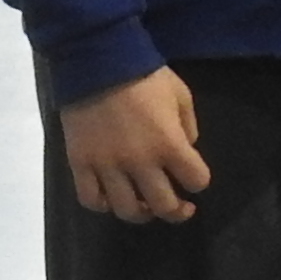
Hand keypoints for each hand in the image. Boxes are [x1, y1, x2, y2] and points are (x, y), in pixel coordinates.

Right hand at [60, 66, 210, 222]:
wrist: (100, 65)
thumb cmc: (146, 78)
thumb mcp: (182, 95)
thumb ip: (189, 126)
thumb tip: (186, 149)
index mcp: (169, 144)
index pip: (196, 180)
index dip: (200, 181)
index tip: (196, 178)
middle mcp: (140, 162)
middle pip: (163, 205)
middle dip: (177, 211)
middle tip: (181, 208)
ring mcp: (107, 166)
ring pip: (126, 209)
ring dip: (141, 214)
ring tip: (146, 207)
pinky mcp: (81, 164)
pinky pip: (90, 199)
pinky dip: (102, 206)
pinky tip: (112, 200)